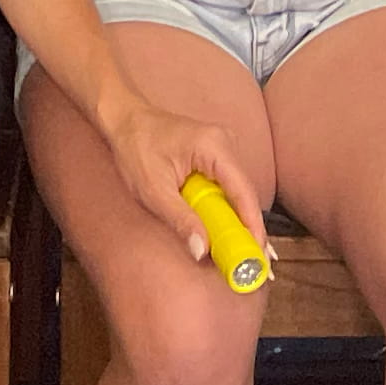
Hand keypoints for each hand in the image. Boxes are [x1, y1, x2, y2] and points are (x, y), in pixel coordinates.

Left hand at [95, 88, 261, 266]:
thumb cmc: (136, 149)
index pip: (243, 191)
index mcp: (214, 146)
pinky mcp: (215, 156)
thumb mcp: (153, 190)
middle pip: (245, 193)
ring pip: (238, 192)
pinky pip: (227, 187)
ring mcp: (222, 148)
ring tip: (245, 254)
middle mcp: (226, 143)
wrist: (125, 120)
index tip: (259, 255)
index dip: (253, 225)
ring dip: (240, 222)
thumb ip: (180, 220)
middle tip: (254, 264)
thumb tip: (203, 251)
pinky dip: (228, 210)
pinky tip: (230, 233)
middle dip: (250, 229)